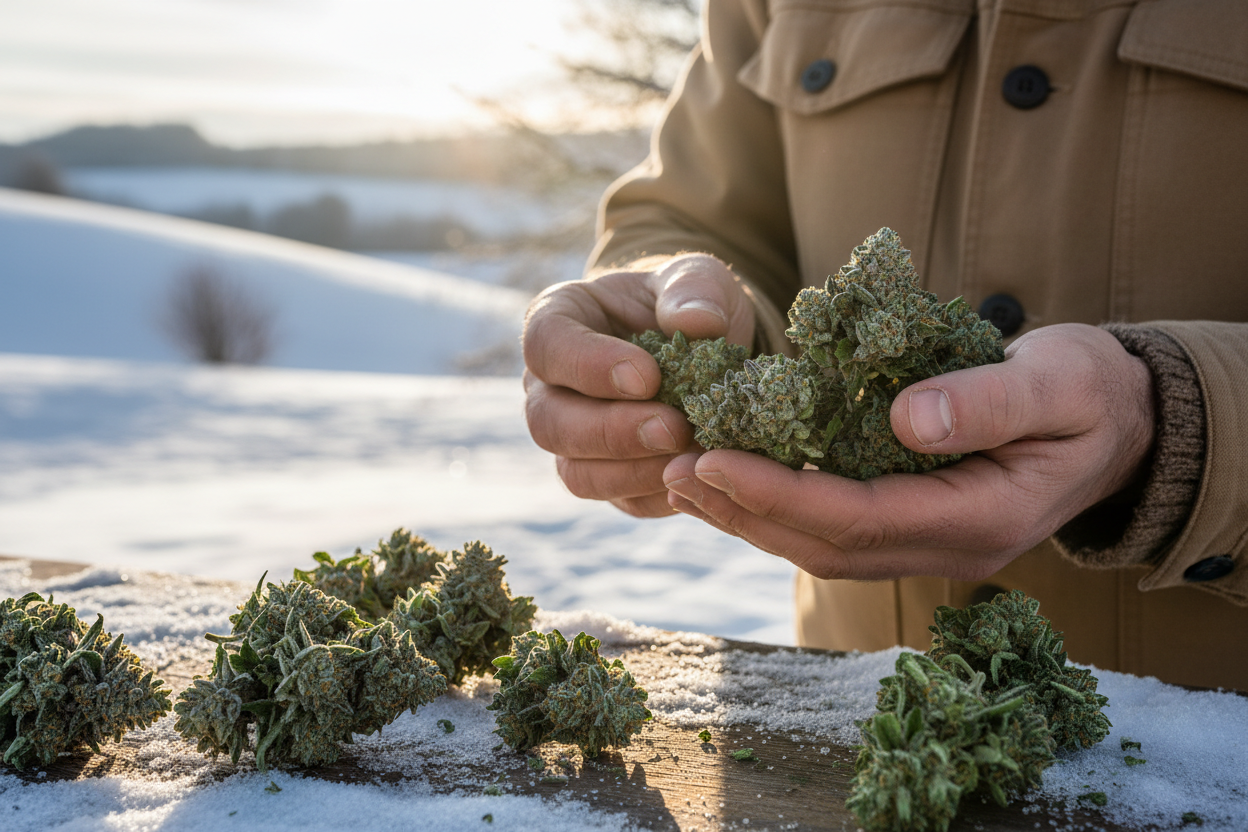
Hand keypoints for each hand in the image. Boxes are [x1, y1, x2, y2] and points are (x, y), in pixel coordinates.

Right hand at [523, 253, 755, 516]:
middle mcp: (549, 386)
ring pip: (575, 473)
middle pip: (549, 422)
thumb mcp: (696, 279)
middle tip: (673, 428)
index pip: (547, 346)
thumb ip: (694, 289)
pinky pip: (620, 499)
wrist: (705, 346)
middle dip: (611, 432)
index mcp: (557, 321)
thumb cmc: (686, 302)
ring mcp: (572, 437)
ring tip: (690, 458)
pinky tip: (697, 478)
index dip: (589, 366)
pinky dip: (658, 494)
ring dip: (633, 472)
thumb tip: (696, 323)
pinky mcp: (607, 476)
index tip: (647, 376)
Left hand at [663, 323, 1155, 579]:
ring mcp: (927, 542)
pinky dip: (775, 505)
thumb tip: (905, 419)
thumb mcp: (1061, 382)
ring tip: (680, 477)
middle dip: (744, 512)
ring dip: (748, 516)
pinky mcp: (911, 522)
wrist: (1121, 423)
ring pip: (820, 546)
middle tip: (672, 470)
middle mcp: (945, 546)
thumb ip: (991, 400)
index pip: (859, 518)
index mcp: (980, 518)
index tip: (712, 460)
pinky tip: (729, 479)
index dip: (781, 493)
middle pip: (825, 546)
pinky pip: (832, 527)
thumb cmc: (1092, 392)